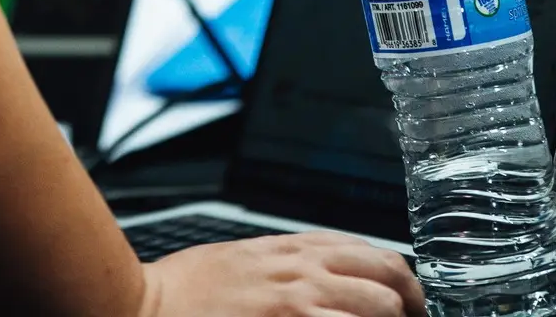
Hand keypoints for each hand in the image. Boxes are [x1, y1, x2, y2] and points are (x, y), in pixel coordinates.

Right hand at [140, 230, 424, 316]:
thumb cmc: (184, 291)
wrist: (144, 307)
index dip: (401, 280)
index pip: (371, 253)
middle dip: (411, 305)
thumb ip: (285, 263)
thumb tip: (320, 276)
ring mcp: (298, 302)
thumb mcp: (243, 259)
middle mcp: (302, 270)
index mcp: (291, 249)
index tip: (409, 303)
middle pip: (388, 277)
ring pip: (380, 306)